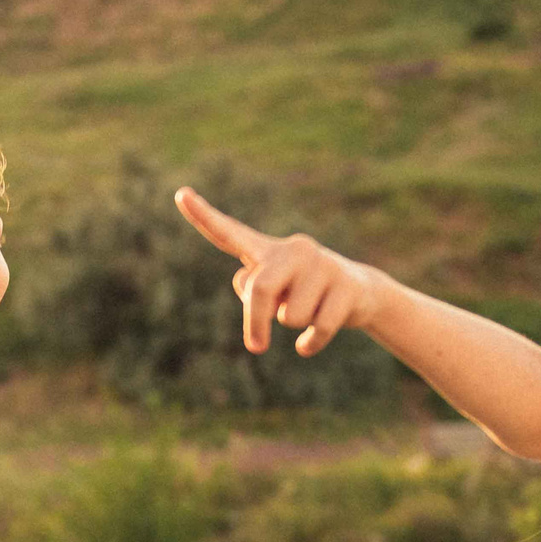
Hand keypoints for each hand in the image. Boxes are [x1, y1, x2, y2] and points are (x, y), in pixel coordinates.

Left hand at [174, 186, 388, 355]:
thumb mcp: (274, 292)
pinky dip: (310, 344)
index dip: (203, 217)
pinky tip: (309, 344)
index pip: (229, 235)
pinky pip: (318, 328)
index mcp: (268, 251)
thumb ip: (251, 288)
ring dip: (295, 326)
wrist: (360, 294)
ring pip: (291, 316)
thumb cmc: (303, 294)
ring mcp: (323, 265)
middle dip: (256, 323)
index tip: (180, 194)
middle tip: (256, 346)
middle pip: (260, 289)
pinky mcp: (346, 286)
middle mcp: (294, 249)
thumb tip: (247, 284)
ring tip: (311, 310)